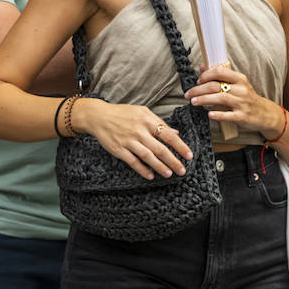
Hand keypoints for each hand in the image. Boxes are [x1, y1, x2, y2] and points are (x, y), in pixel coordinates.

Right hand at [72, 98, 191, 180]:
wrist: (99, 116)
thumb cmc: (122, 113)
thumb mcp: (142, 112)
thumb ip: (159, 122)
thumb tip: (175, 133)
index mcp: (147, 120)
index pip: (168, 135)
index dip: (180, 146)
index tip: (189, 155)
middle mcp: (139, 131)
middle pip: (160, 148)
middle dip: (173, 161)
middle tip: (182, 170)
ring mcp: (129, 141)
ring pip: (148, 156)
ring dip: (160, 167)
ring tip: (169, 174)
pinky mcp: (119, 149)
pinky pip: (133, 161)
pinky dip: (142, 169)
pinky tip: (150, 175)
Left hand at [186, 65, 279, 139]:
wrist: (266, 114)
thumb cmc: (248, 98)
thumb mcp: (237, 85)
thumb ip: (220, 76)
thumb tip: (202, 67)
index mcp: (240, 79)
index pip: (219, 72)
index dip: (206, 75)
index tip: (197, 80)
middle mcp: (241, 89)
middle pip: (216, 86)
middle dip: (199, 89)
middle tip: (188, 94)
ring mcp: (242, 103)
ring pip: (220, 98)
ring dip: (204, 99)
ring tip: (193, 102)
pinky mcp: (243, 116)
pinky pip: (228, 115)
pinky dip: (218, 114)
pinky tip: (209, 114)